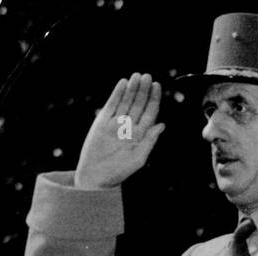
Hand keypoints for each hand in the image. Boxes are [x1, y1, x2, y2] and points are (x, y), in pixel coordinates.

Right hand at [74, 73, 164, 189]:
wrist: (96, 176)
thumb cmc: (119, 171)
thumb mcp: (138, 159)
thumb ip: (150, 141)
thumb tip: (162, 125)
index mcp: (140, 135)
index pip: (150, 113)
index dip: (154, 99)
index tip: (157, 86)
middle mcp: (129, 126)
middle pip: (139, 104)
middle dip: (144, 90)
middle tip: (148, 76)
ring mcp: (116, 122)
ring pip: (126, 101)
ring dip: (132, 89)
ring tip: (137, 76)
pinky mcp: (103, 120)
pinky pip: (112, 104)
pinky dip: (117, 93)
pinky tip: (123, 83)